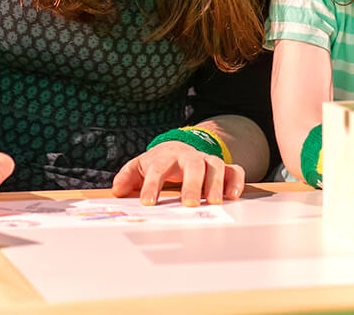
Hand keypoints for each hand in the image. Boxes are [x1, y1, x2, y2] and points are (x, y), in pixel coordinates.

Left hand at [110, 139, 244, 206]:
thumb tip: (117, 190)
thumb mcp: (140, 167)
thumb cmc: (159, 163)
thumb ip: (128, 177)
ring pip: (216, 165)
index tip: (148, 203)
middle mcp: (189, 157)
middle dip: (191, 184)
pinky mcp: (223, 169)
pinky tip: (233, 196)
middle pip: (193, 164)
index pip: (158, 168)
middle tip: (188, 204)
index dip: (152, 185)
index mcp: (166, 157)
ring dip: (215, 183)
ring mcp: (207, 161)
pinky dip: (236, 181)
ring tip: (213, 203)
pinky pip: (235, 170)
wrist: (178, 149)